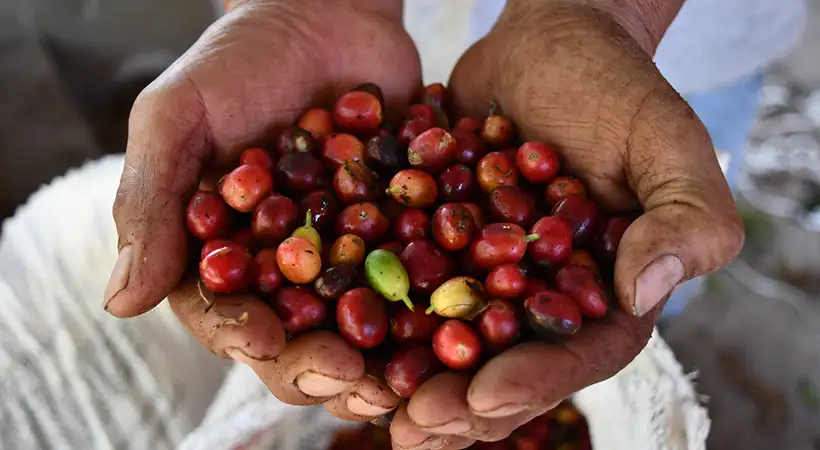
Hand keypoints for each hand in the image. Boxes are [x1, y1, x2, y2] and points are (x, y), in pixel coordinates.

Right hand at [106, 0, 419, 419]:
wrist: (325, 12)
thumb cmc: (238, 59)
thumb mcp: (178, 118)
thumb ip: (149, 203)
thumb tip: (119, 302)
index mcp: (220, 257)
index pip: (224, 316)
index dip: (245, 337)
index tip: (269, 343)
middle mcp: (283, 270)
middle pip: (299, 339)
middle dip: (322, 364)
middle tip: (355, 377)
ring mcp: (346, 258)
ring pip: (363, 327)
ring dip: (384, 358)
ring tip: (408, 378)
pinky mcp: (402, 235)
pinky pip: (421, 276)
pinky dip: (438, 301)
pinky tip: (459, 322)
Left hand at [390, 1, 743, 447]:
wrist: (547, 40)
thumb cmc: (616, 85)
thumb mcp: (666, 139)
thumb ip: (685, 215)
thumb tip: (645, 290)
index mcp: (606, 292)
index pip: (578, 355)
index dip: (533, 382)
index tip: (485, 394)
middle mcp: (543, 297)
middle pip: (505, 366)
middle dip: (461, 403)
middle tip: (413, 424)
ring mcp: (487, 276)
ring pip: (448, 343)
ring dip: (410, 379)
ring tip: (370, 402)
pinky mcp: (439, 246)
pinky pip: (407, 286)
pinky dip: (374, 314)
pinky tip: (334, 335)